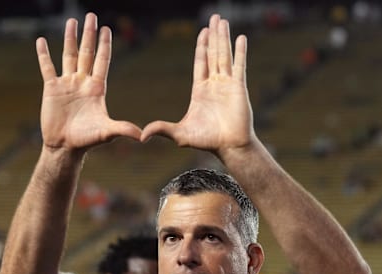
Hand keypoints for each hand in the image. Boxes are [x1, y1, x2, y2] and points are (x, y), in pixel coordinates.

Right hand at [36, 13, 140, 151]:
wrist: (65, 147)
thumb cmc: (87, 140)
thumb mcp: (106, 133)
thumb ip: (122, 129)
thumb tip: (141, 135)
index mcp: (96, 88)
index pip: (102, 61)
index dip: (104, 45)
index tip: (107, 29)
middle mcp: (82, 82)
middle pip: (86, 53)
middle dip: (89, 34)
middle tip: (92, 16)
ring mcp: (67, 84)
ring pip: (68, 56)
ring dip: (70, 38)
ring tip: (72, 21)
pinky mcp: (51, 89)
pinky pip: (47, 68)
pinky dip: (44, 55)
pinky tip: (42, 41)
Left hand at [141, 15, 253, 153]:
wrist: (229, 147)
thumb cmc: (207, 141)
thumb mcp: (180, 134)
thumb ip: (161, 129)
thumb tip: (141, 136)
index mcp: (201, 90)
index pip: (201, 62)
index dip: (201, 46)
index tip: (203, 32)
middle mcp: (215, 84)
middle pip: (213, 53)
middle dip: (213, 36)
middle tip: (214, 18)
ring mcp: (228, 84)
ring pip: (224, 55)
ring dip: (224, 37)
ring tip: (223, 21)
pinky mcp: (239, 87)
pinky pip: (239, 65)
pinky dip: (240, 51)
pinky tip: (241, 38)